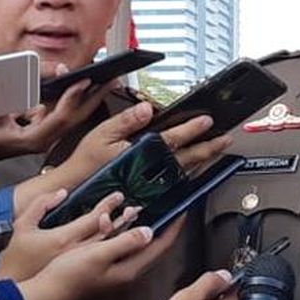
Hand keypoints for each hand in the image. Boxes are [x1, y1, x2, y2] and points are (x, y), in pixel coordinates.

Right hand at [0, 78, 114, 163]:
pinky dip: (70, 100)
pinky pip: (60, 114)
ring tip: (103, 79)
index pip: (61, 118)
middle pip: (75, 117)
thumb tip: (40, 80)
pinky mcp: (40, 132)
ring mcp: (43, 138)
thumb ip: (18, 96)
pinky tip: (79, 86)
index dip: (73, 98)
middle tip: (111, 78)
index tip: (84, 80)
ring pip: (71, 116)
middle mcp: (43, 141)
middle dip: (94, 97)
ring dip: (86, 98)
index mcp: (33, 140)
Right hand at [17, 218, 184, 299]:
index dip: (174, 227)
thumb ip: (125, 242)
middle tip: (168, 209)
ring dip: (141, 227)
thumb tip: (149, 232)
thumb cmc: (68, 277)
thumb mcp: (98, 254)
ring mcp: (116, 272)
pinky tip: (116, 224)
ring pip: (137, 246)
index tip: (183, 210)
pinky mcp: (105, 270)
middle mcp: (127, 273)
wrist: (45, 294)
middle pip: (153, 247)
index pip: (161, 246)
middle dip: (162, 226)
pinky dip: (123, 233)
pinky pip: (121, 247)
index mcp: (130, 270)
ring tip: (143, 210)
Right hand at [65, 104, 233, 180]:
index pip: (172, 139)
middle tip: (225, 139)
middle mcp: (149, 169)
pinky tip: (197, 166)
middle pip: (186, 158)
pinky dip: (189, 172)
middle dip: (209, 148)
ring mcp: (151, 182)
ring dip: (203, 159)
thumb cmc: (86, 163)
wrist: (74, 191)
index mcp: (140, 153)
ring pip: (184, 170)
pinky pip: (175, 181)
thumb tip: (148, 108)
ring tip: (217, 150)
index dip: (192, 129)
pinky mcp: (149, 191)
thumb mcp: (102, 134)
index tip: (208, 121)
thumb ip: (127, 120)